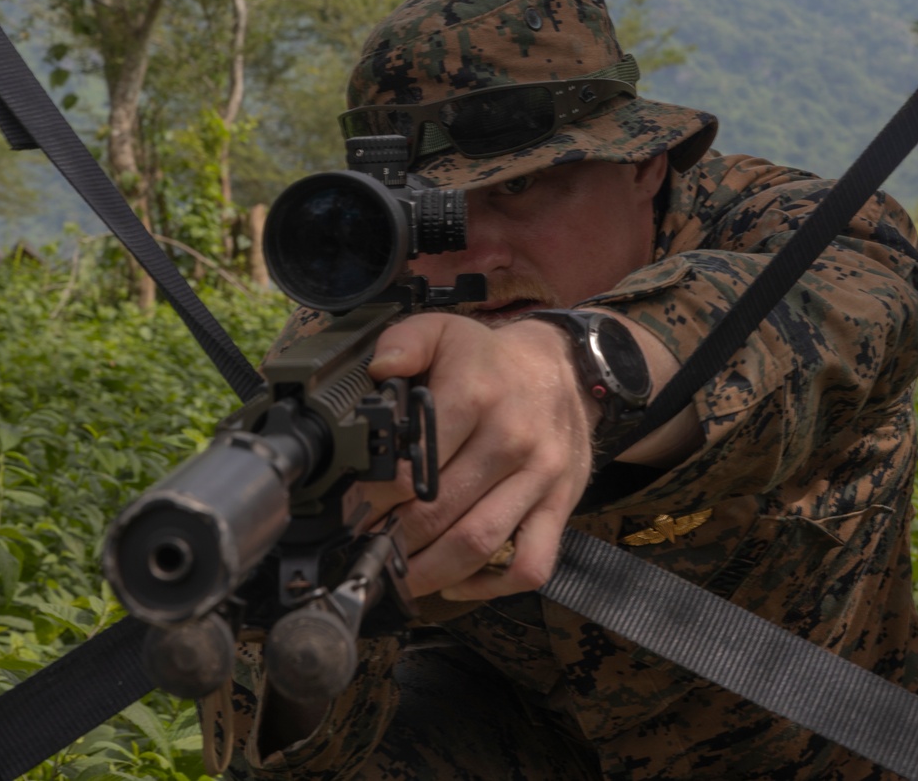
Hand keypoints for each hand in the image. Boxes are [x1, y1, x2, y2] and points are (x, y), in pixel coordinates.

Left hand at [365, 313, 598, 601]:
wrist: (563, 368)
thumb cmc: (488, 360)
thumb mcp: (442, 331)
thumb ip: (403, 342)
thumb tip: (379, 372)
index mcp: (475, 395)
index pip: (414, 465)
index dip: (375, 497)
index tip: (354, 508)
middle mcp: (511, 438)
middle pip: (439, 511)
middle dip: (392, 538)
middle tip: (365, 546)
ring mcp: (540, 477)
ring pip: (478, 544)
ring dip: (428, 571)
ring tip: (396, 575)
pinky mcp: (561, 505)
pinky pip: (531, 565)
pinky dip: (491, 587)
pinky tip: (455, 582)